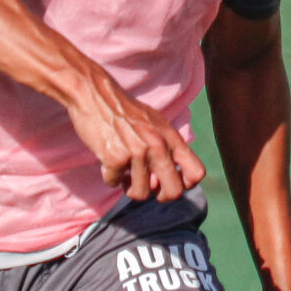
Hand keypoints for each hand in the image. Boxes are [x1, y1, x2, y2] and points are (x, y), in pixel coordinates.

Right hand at [64, 69, 206, 200]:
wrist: (94, 94)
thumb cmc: (124, 110)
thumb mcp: (155, 122)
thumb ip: (166, 148)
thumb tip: (167, 180)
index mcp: (171, 138)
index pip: (197, 173)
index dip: (185, 185)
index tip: (170, 182)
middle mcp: (158, 146)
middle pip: (173, 192)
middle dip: (160, 196)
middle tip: (148, 187)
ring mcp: (137, 153)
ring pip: (141, 193)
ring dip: (129, 188)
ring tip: (124, 173)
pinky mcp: (115, 158)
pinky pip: (114, 183)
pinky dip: (110, 177)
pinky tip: (108, 162)